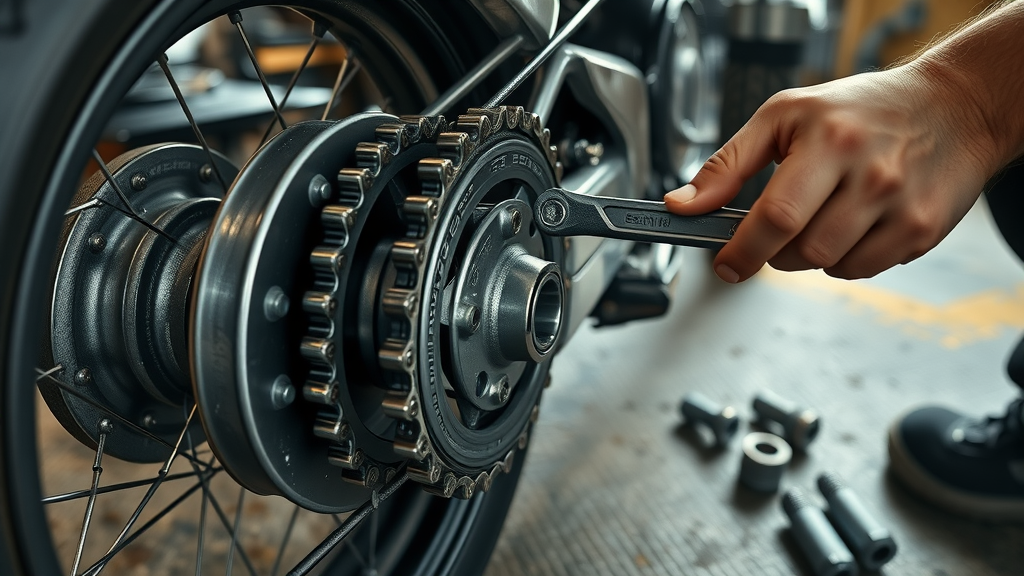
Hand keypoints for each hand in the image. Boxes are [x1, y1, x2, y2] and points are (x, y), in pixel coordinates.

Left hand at [664, 65, 1001, 282]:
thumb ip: (727, 164)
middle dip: (776, 251)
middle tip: (780, 227)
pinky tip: (855, 223)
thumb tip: (683, 205)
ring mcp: (902, 207)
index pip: (776, 217)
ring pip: (831, 267)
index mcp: (830, 142)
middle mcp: (871, 175)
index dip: (742, 250)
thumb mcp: (784, 116)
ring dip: (811, 255)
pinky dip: (847, 258)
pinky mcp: (923, 231)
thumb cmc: (860, 110)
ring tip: (824, 215)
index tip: (725, 264)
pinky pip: (865, 270)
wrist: (953, 107)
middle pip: (802, 251)